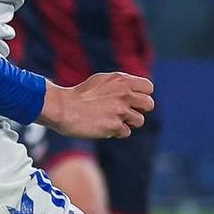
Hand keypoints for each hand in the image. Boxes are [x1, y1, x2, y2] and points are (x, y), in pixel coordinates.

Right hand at [39, 71, 153, 139]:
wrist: (64, 108)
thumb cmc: (80, 95)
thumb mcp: (102, 81)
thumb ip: (120, 84)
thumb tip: (135, 91)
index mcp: (122, 80)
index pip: (148, 88)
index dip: (142, 95)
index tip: (132, 100)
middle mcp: (124, 94)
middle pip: (149, 104)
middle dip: (139, 110)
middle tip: (126, 112)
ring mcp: (120, 110)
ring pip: (139, 120)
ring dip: (128, 123)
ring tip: (112, 120)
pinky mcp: (114, 126)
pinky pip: (125, 132)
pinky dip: (117, 132)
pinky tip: (104, 126)